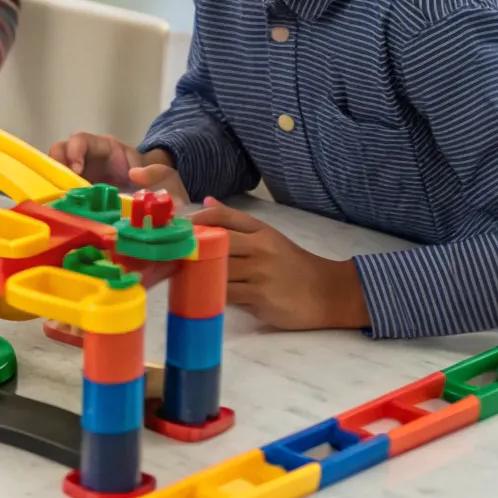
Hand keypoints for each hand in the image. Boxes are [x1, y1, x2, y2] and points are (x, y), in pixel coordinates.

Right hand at [47, 133, 188, 200]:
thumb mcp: (166, 176)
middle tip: (61, 188)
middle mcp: (88, 160)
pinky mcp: (78, 196)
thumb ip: (157, 173)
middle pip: (60, 152)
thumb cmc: (159, 183)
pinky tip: (63, 214)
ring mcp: (80, 178)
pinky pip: (61, 194)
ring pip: (55, 173)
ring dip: (52, 185)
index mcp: (106, 149)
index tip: (76, 170)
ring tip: (59, 203)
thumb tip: (136, 175)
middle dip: (56, 166)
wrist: (159, 199)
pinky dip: (57, 201)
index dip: (74, 151)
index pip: (81, 140)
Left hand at [190, 198, 369, 330]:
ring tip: (179, 274)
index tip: (176, 227)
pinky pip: (227, 294)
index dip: (197, 218)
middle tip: (169, 253)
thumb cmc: (293, 265)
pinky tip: (200, 293)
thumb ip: (236, 221)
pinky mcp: (260, 297)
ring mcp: (260, 273)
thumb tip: (207, 200)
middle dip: (190, 247)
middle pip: (216, 241)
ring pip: (218, 269)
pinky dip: (211, 293)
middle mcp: (260, 248)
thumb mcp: (268, 237)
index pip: (224, 216)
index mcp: (261, 231)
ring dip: (196, 272)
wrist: (328, 292)